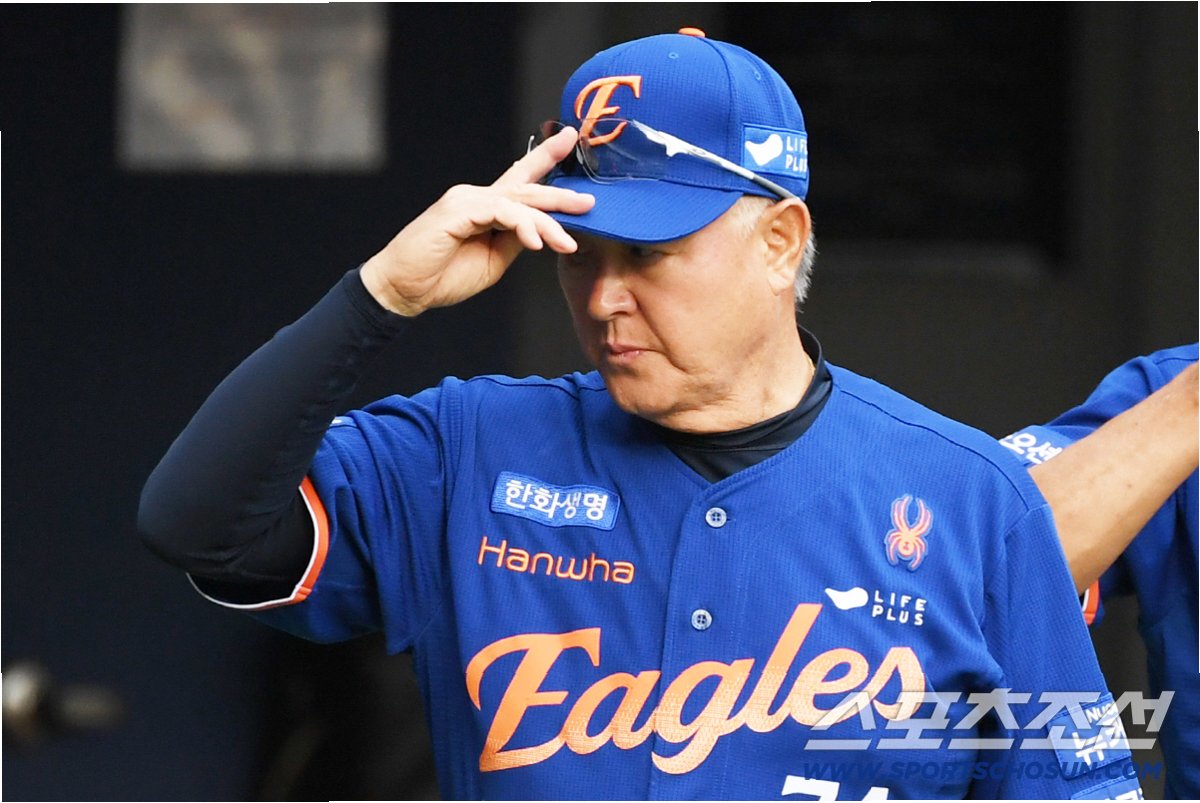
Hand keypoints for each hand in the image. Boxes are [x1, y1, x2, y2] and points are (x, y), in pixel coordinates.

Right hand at [360, 126, 595, 315]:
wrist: (405, 289)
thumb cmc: (442, 275)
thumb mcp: (493, 260)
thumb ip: (515, 240)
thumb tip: (541, 231)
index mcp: (486, 208)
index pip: (521, 179)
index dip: (545, 157)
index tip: (570, 139)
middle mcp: (477, 196)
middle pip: (526, 188)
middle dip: (560, 195)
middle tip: (589, 202)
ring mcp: (466, 200)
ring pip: (519, 203)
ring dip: (547, 224)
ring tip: (566, 243)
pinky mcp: (457, 209)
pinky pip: (500, 212)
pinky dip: (522, 227)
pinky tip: (536, 243)